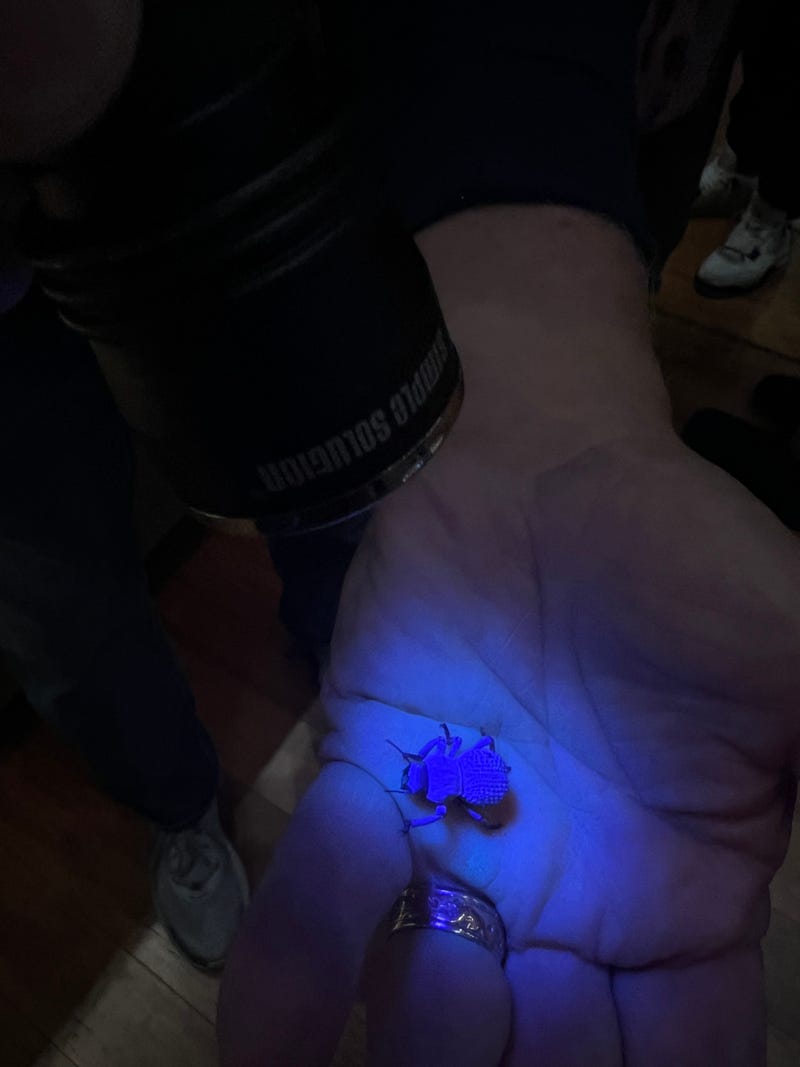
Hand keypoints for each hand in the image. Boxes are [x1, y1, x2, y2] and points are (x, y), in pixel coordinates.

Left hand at [219, 208, 799, 1065]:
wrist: (548, 467)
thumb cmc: (681, 561)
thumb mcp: (792, 662)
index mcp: (678, 905)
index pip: (676, 1057)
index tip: (613, 1048)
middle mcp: (561, 907)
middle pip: (538, 1056)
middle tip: (521, 1010)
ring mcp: (454, 856)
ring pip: (421, 1001)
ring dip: (422, 1038)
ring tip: (453, 988)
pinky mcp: (364, 790)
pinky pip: (327, 892)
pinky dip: (302, 947)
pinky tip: (291, 1003)